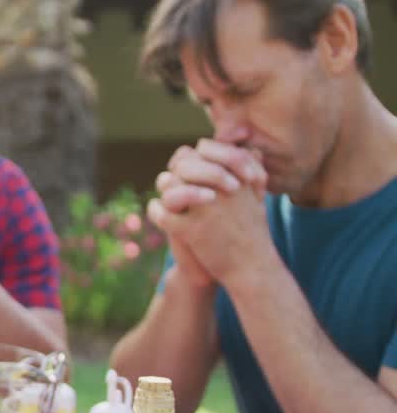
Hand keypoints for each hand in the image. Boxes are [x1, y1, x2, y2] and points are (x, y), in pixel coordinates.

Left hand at [149, 140, 272, 288]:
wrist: (253, 268)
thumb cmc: (252, 231)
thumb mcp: (257, 196)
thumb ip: (251, 168)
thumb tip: (245, 144)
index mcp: (238, 176)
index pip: (206, 148)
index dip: (193, 154)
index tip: (189, 165)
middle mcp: (223, 188)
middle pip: (183, 163)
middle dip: (175, 171)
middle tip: (175, 180)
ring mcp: (207, 209)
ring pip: (168, 184)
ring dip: (165, 190)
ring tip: (168, 199)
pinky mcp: (192, 231)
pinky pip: (160, 213)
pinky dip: (155, 211)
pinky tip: (159, 213)